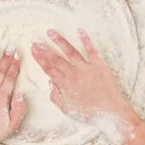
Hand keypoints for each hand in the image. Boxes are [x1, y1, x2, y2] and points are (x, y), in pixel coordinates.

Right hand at [31, 29, 144, 144]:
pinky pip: (91, 50)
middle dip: (45, 48)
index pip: (49, 69)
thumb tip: (50, 84)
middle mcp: (74, 74)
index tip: (33, 50)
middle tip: (37, 40)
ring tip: (51, 32)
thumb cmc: (90, 113)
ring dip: (60, 41)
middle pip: (56, 59)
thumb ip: (56, 97)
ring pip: (70, 51)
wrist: (111, 112)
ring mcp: (87, 68)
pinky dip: (86, 40)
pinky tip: (80, 30)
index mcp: (65, 85)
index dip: (40, 58)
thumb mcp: (68, 110)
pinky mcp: (99, 65)